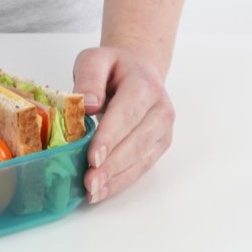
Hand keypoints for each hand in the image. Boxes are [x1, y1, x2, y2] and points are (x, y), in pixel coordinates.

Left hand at [71, 47, 175, 203]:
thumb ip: (89, 78)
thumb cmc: (113, 67)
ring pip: (141, 158)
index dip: (110, 137)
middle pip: (136, 141)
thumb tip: (87, 104)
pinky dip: (122, 181)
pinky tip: (102, 191)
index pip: (126, 113)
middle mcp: (160, 109)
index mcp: (144, 84)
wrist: (138, 69)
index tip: (93, 158)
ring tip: (92, 191)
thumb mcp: (94, 60)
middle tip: (89, 181)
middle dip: (112, 164)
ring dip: (116, 178)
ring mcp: (164, 129)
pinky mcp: (160, 144)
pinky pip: (142, 166)